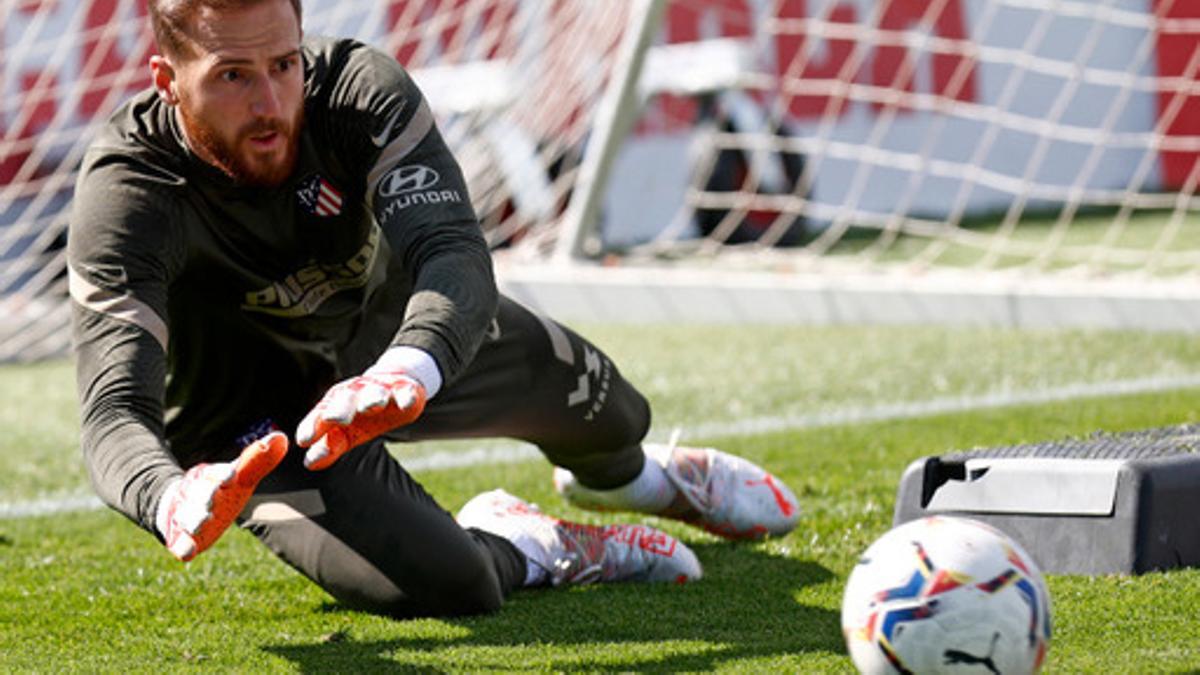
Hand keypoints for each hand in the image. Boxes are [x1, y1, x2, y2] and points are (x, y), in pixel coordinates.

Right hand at [157, 431, 287, 561]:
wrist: (178, 502)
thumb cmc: (219, 488)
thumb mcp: (238, 475)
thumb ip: (258, 460)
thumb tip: (281, 437)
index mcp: (210, 476)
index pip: (215, 472)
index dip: (222, 474)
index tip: (231, 477)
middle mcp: (195, 493)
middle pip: (199, 494)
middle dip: (205, 497)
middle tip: (211, 502)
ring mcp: (185, 515)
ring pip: (187, 516)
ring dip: (193, 520)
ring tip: (201, 523)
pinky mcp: (180, 537)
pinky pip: (179, 542)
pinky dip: (182, 546)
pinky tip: (186, 552)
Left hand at [296, 370, 426, 470]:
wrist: (393, 386)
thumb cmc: (363, 414)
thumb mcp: (346, 432)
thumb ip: (330, 445)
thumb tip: (310, 463)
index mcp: (336, 404)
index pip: (321, 414)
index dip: (312, 426)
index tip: (304, 441)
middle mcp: (356, 394)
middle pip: (345, 400)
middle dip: (340, 409)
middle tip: (334, 419)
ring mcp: (381, 390)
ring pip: (375, 393)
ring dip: (372, 398)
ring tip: (372, 406)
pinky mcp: (405, 389)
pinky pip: (406, 392)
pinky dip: (406, 396)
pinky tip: (406, 403)